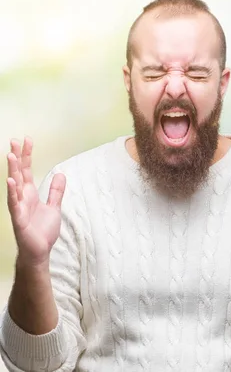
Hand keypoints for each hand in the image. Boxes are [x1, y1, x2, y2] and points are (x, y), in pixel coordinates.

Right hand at [6, 137, 65, 266]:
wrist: (39, 250)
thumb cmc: (42, 230)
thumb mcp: (54, 207)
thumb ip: (55, 191)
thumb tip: (60, 174)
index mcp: (30, 194)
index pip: (28, 170)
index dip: (27, 155)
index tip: (27, 140)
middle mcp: (22, 197)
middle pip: (19, 173)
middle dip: (17, 157)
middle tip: (14, 140)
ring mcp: (18, 207)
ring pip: (14, 185)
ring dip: (12, 170)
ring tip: (10, 155)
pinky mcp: (18, 219)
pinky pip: (14, 203)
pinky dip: (12, 192)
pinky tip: (11, 181)